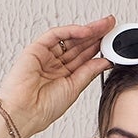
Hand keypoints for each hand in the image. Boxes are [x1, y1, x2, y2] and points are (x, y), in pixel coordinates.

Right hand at [0, 17, 115, 137]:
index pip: (84, 59)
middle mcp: (54, 65)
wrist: (24, 112)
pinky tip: (86, 31)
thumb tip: (105, 61)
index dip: (98, 49)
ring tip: (103, 25)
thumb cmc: (42, 109)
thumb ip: (89, 72)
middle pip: (78, 46)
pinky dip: (71, 31)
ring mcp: (45, 56)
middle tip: (111, 27)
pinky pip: (56, 35)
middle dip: (95, 35)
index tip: (113, 43)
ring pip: (69, 38)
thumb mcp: (74, 89)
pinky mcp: (36, 48)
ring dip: (87, 31)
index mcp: (63, 77)